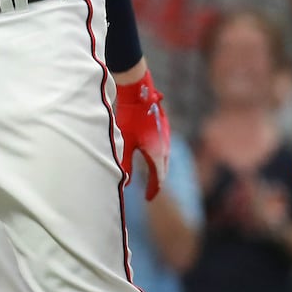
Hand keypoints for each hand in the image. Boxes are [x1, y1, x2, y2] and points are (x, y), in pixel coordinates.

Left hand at [115, 71, 170, 200]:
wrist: (140, 93)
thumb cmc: (130, 118)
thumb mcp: (125, 142)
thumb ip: (125, 163)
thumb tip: (125, 182)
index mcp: (157, 154)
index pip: (157, 178)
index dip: (152, 190)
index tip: (148, 199)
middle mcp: (165, 147)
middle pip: (163, 170)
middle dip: (157, 181)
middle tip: (151, 191)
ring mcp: (166, 136)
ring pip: (165, 158)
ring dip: (158, 169)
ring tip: (152, 176)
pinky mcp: (164, 127)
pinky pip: (164, 148)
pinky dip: (159, 157)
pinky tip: (152, 154)